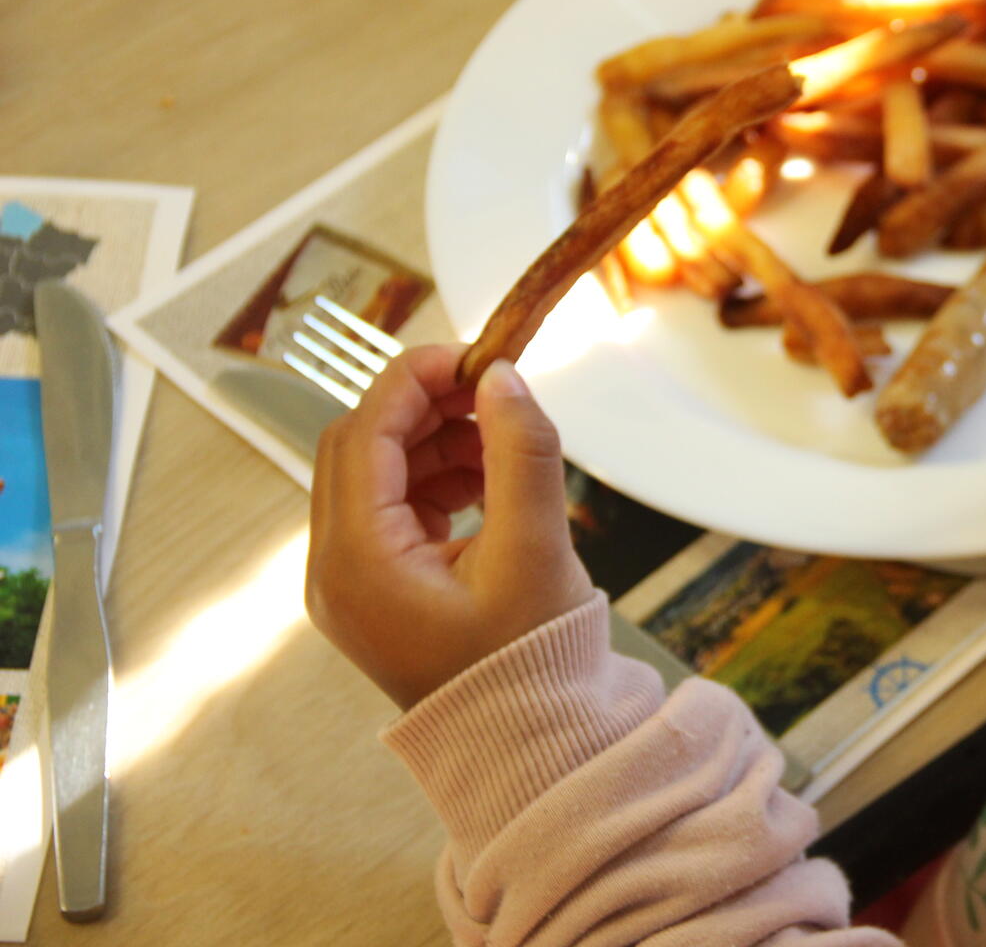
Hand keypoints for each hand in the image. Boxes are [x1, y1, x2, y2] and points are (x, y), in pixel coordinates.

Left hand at [307, 346, 594, 708]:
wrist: (528, 746)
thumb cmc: (530, 666)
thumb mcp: (536, 550)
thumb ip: (522, 453)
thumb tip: (503, 378)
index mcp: (357, 560)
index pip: (364, 432)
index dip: (416, 379)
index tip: (477, 355)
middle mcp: (333, 569)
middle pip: (358, 446)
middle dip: (424, 407)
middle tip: (493, 390)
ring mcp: (349, 582)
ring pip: (373, 472)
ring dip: (432, 441)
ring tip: (502, 440)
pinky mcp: (374, 590)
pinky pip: (389, 508)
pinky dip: (433, 478)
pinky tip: (487, 478)